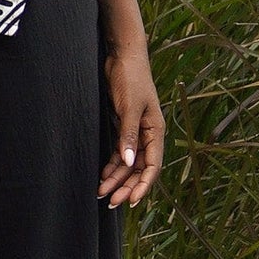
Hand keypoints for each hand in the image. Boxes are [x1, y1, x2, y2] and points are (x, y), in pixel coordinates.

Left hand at [97, 42, 163, 208]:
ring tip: (102, 193)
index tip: (130, 201)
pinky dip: (112, 165)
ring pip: (128, 163)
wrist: (122, 56)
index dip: (143, 185)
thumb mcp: (129, 107)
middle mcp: (148, 134)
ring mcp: (136, 131)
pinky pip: (119, 152)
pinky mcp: (123, 126)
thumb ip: (128, 135)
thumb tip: (127, 162)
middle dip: (126, 186)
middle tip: (111, 203)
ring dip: (117, 179)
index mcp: (156, 130)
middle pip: (139, 168)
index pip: (153, 165)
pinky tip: (102, 176)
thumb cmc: (130, 78)